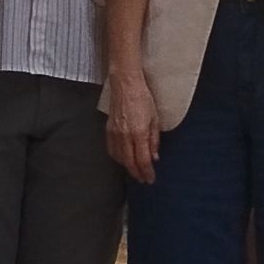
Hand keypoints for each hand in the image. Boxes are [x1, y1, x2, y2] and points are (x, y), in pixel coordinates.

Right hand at [102, 64, 161, 186]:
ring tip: (135, 171)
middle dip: (137, 173)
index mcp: (139, 133)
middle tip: (143, 179)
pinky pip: (112, 150)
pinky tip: (123, 159)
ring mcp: (115, 133)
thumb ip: (154, 140)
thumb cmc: (142, 98)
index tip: (151, 178)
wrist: (125, 84)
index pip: (143, 160)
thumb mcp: (155, 119)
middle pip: (130, 163)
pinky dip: (118, 158)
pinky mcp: (109, 130)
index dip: (147, 172)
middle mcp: (125, 136)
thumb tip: (154, 156)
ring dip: (128, 167)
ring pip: (120, 158)